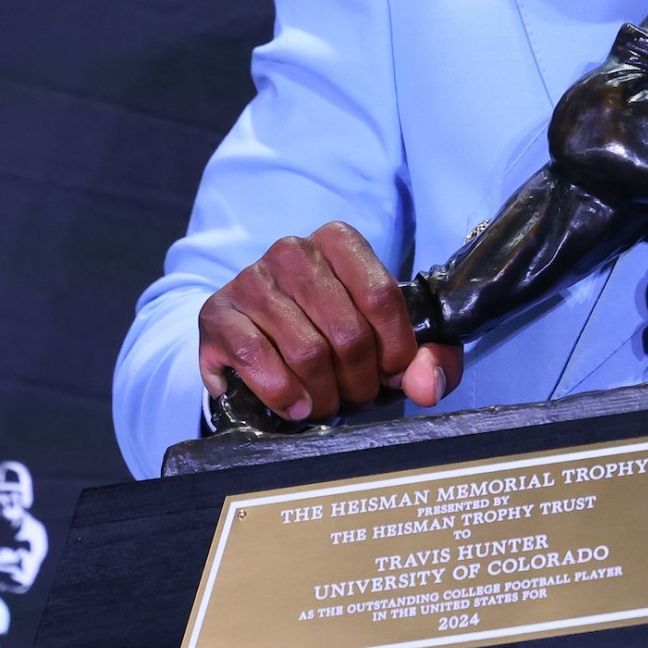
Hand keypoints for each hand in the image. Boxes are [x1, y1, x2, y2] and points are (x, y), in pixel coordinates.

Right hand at [198, 222, 463, 420]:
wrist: (256, 332)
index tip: (392, 375)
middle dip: (359, 380)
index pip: (381, 296)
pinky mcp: (218, 314)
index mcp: (339, 241)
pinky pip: (257, 360)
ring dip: (323, 395)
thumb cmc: (333, 331)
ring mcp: (251, 280)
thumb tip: (427, 386)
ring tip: (325, 403)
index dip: (395, 348)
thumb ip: (429, 358)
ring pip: (307, 353)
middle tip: (355, 396)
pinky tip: (293, 406)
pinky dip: (282, 394)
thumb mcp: (390, 337)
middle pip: (347, 332)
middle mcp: (293, 251)